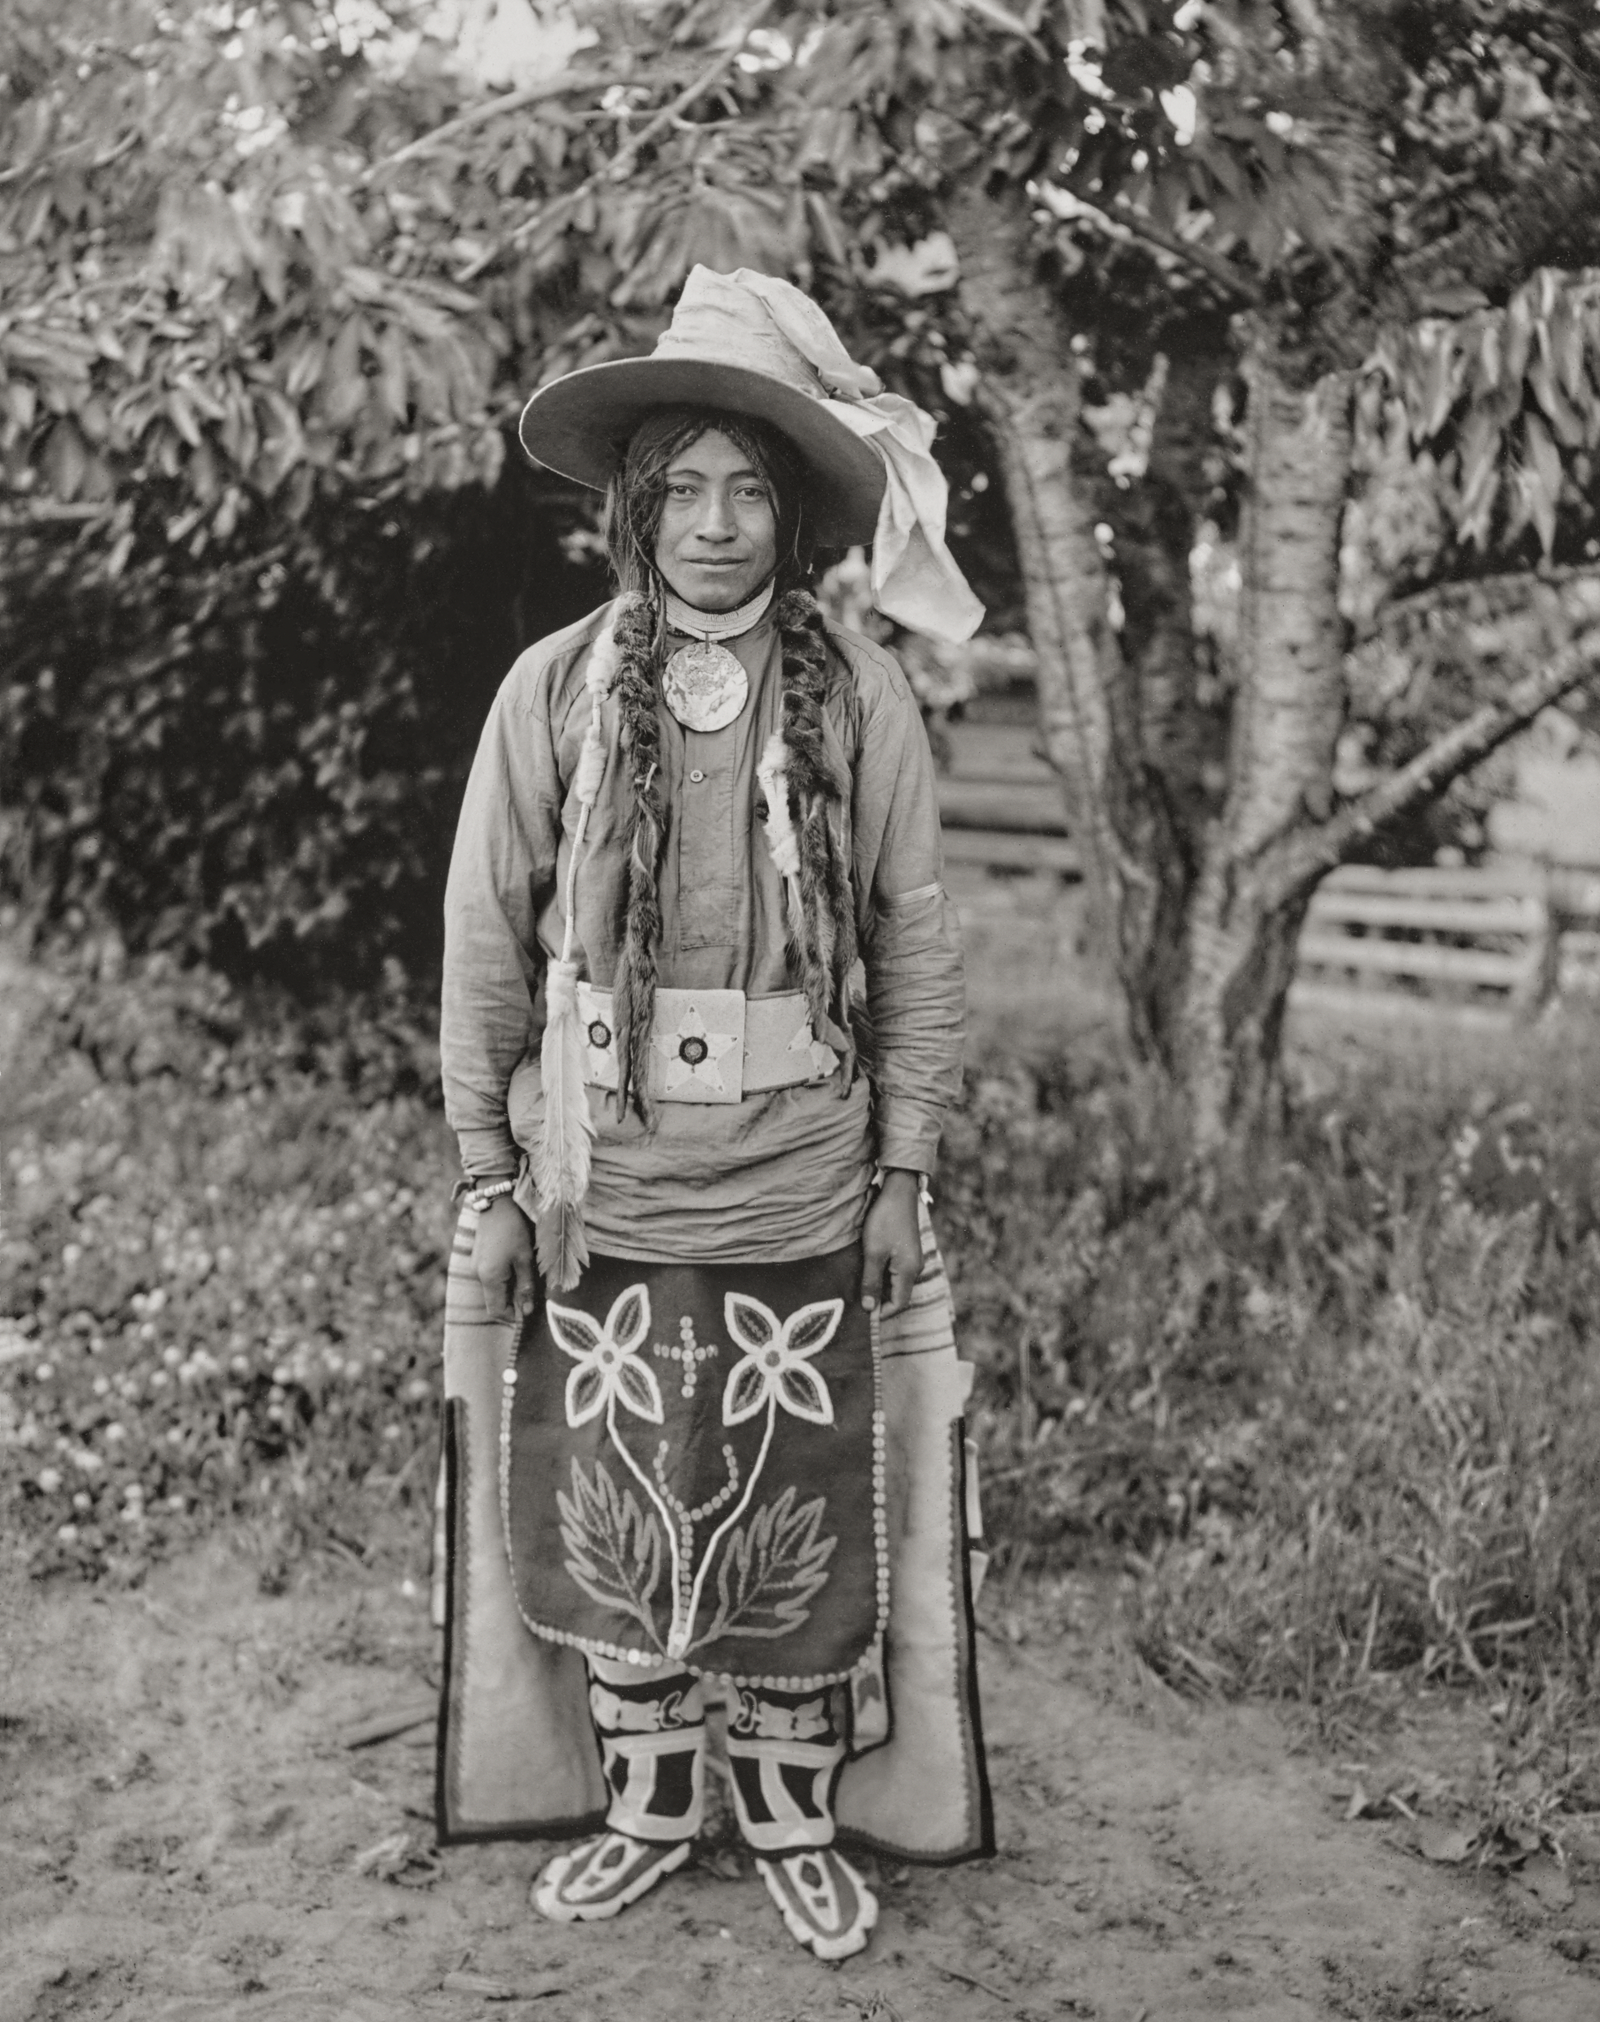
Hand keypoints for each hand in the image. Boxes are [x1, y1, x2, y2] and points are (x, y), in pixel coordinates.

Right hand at [473, 1195, 536, 1325]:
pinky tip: (516, 1264)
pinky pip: (490, 1276)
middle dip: (512, 1301)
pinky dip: (502, 1277)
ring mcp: (476, 1265)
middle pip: (494, 1300)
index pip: (496, 1311)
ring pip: (492, 1288)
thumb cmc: (513, 1231)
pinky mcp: (478, 1257)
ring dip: (508, 1288)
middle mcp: (478, 1275)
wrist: (496, 1203)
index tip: (529, 1309)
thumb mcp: (524, 1259)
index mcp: (489, 1279)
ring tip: (525, 1275)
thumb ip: (524, 1286)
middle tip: (531, 1291)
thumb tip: (526, 1311)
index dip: (513, 1316)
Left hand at [860, 1169, 921, 1319]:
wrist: (898, 1191)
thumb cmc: (885, 1221)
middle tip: (855, 1301)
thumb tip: (869, 1308)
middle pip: (898, 1295)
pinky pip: (895, 1271)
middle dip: (878, 1301)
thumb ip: (871, 1282)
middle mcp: (915, 1268)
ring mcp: (912, 1259)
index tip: (862, 1314)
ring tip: (858, 1286)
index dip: (881, 1313)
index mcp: (909, 1272)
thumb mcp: (873, 1253)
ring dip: (878, 1287)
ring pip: (895, 1283)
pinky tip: (866, 1270)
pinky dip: (882, 1275)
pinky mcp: (907, 1250)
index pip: (899, 1304)